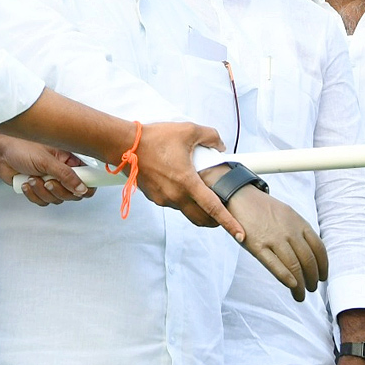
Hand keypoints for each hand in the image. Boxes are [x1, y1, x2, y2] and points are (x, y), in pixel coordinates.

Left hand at [0, 132, 94, 205]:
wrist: (0, 153)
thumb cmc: (22, 147)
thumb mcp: (46, 160)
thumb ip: (66, 175)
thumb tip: (82, 188)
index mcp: (69, 160)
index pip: (88, 177)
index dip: (86, 186)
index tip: (79, 189)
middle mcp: (62, 172)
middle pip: (73, 193)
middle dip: (58, 190)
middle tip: (48, 181)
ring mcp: (51, 181)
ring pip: (56, 199)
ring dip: (42, 191)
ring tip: (32, 178)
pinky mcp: (38, 190)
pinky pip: (43, 201)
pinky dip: (33, 194)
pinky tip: (26, 183)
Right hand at [134, 123, 244, 240]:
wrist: (124, 146)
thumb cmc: (154, 138)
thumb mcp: (188, 130)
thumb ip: (210, 136)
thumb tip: (220, 145)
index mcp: (187, 182)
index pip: (213, 208)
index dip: (229, 222)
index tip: (240, 233)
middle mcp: (175, 196)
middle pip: (201, 217)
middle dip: (215, 221)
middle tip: (224, 216)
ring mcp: (163, 199)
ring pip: (186, 210)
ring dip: (197, 207)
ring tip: (203, 194)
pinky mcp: (154, 198)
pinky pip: (173, 203)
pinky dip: (182, 199)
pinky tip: (182, 185)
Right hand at [226, 186, 327, 300]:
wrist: (241, 196)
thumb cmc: (264, 209)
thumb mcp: (288, 214)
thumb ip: (299, 231)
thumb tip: (311, 252)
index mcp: (299, 223)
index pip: (319, 248)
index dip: (323, 265)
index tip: (323, 276)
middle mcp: (289, 231)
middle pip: (308, 260)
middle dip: (313, 278)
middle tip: (313, 288)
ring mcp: (274, 238)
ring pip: (294, 266)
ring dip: (301, 284)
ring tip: (301, 295)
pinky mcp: (257, 245)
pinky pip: (274, 265)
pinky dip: (286, 278)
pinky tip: (292, 286)